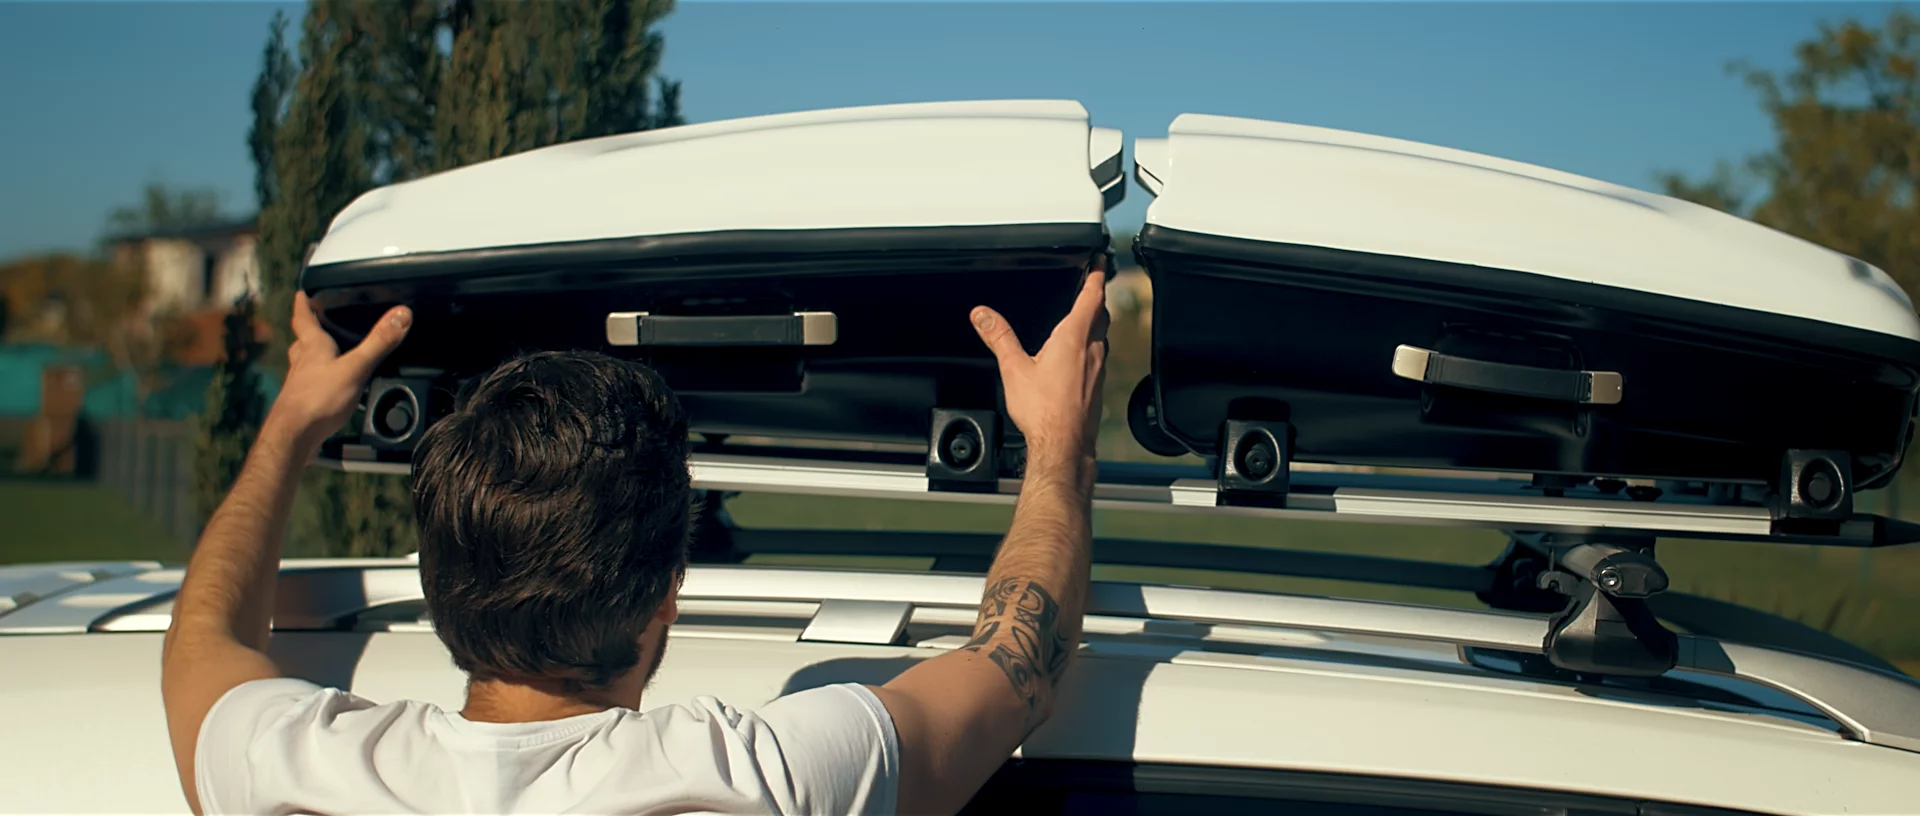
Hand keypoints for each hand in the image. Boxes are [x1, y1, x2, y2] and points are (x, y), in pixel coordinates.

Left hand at [268, 292, 411, 447]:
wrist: (293, 436)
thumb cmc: (318, 400)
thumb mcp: (356, 367)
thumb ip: (379, 342)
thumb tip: (401, 314)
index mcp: (313, 347)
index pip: (303, 318)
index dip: (303, 304)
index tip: (301, 293)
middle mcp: (303, 363)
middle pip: (302, 341)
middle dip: (308, 330)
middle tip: (313, 323)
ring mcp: (300, 384)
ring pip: (304, 363)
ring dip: (311, 356)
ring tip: (321, 355)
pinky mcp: (302, 404)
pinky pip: (310, 386)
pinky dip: (318, 381)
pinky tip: (328, 389)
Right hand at [971, 262, 1109, 465]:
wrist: (1063, 447)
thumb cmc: (1044, 412)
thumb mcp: (1014, 369)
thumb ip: (999, 338)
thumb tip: (982, 315)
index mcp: (1074, 339)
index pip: (1092, 297)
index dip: (1097, 276)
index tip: (1101, 262)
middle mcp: (1092, 351)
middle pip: (1101, 314)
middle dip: (1097, 297)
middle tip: (1094, 285)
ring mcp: (1098, 370)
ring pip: (1102, 336)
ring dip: (1096, 322)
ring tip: (1087, 315)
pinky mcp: (1097, 387)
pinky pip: (1098, 357)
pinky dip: (1092, 345)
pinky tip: (1080, 356)